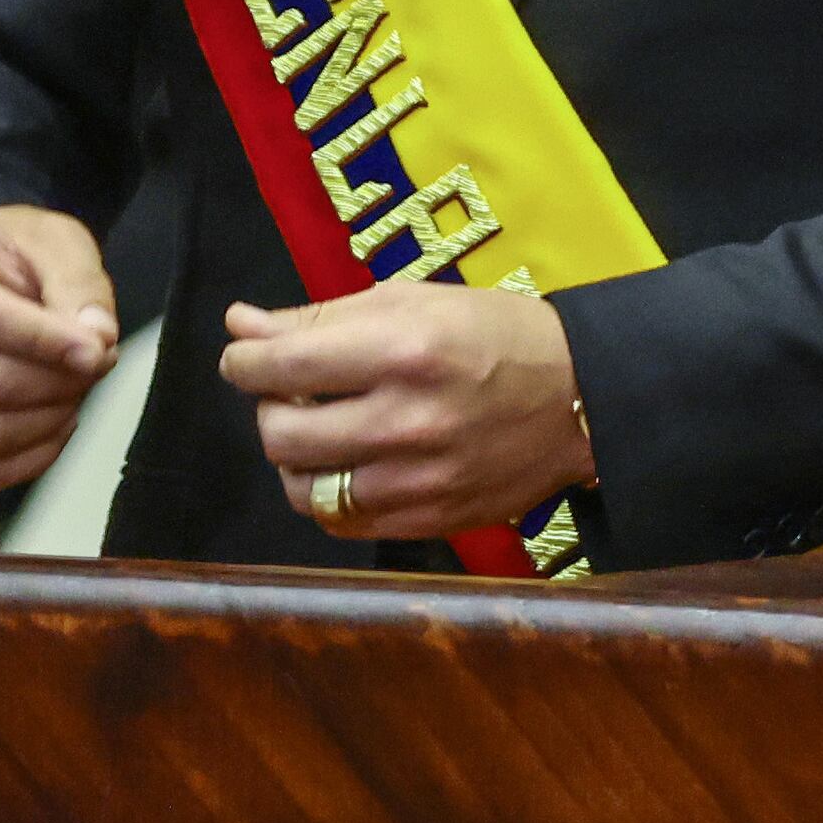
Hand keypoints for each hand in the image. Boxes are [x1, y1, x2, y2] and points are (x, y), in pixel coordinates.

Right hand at [0, 206, 117, 490]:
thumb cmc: (17, 251)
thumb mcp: (57, 242)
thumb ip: (80, 286)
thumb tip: (96, 341)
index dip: (44, 344)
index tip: (97, 352)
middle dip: (59, 384)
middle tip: (97, 363)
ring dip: (49, 422)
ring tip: (75, 389)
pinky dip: (30, 459)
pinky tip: (55, 424)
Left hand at [219, 283, 592, 542]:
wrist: (582, 397)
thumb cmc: (493, 334)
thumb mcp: (409, 301)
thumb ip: (319, 318)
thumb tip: (241, 325)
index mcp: (401, 351)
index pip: (280, 366)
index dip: (242, 362)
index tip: (243, 356)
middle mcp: (407, 422)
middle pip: (281, 434)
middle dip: (268, 407)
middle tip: (288, 391)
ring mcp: (420, 481)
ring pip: (304, 488)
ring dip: (294, 457)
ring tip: (317, 429)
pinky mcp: (432, 520)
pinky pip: (343, 521)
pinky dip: (329, 493)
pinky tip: (347, 464)